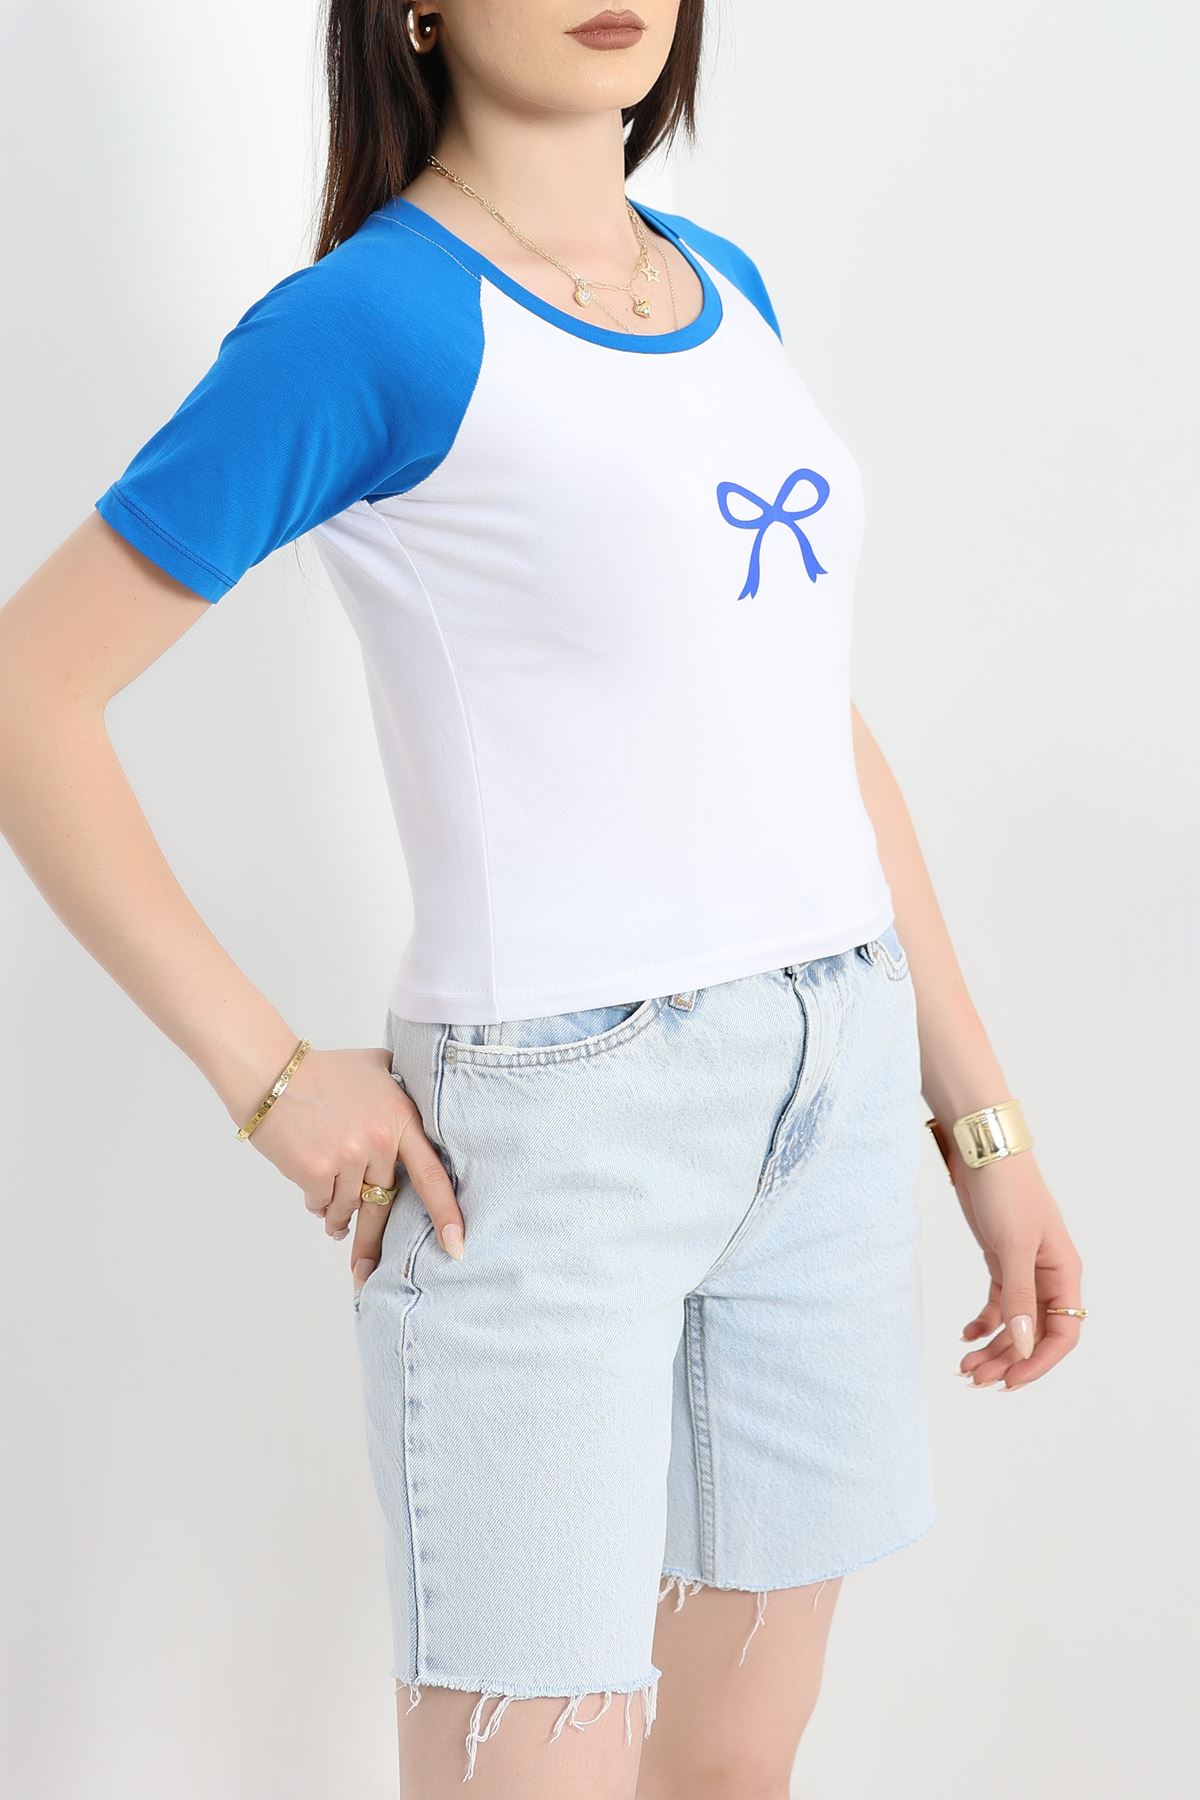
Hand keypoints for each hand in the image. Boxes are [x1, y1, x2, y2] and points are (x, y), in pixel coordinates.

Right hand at [245, 1044, 464, 1289]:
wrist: (272, 1073)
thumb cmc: (325, 1070)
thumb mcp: (377, 1067)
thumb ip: (403, 1089)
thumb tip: (423, 1108)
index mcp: (401, 1117)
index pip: (432, 1174)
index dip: (447, 1213)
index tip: (457, 1247)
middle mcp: (379, 1139)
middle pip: (383, 1201)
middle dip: (373, 1238)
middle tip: (368, 1268)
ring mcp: (348, 1155)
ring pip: (350, 1205)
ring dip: (339, 1211)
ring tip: (330, 1208)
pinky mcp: (316, 1169)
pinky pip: (322, 1204)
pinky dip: (317, 1204)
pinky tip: (313, 1191)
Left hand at [949, 1148, 1084, 1389]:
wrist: (983, 1151)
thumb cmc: (1007, 1191)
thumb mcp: (1014, 1245)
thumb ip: (1019, 1296)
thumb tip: (1025, 1344)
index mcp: (1063, 1273)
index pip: (1064, 1333)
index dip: (1039, 1361)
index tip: (1010, 1380)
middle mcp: (1048, 1276)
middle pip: (1035, 1333)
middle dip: (1008, 1359)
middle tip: (975, 1379)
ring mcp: (1024, 1269)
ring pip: (1014, 1322)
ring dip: (994, 1346)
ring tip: (965, 1366)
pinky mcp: (1000, 1260)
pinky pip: (998, 1304)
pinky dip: (984, 1323)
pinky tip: (965, 1335)